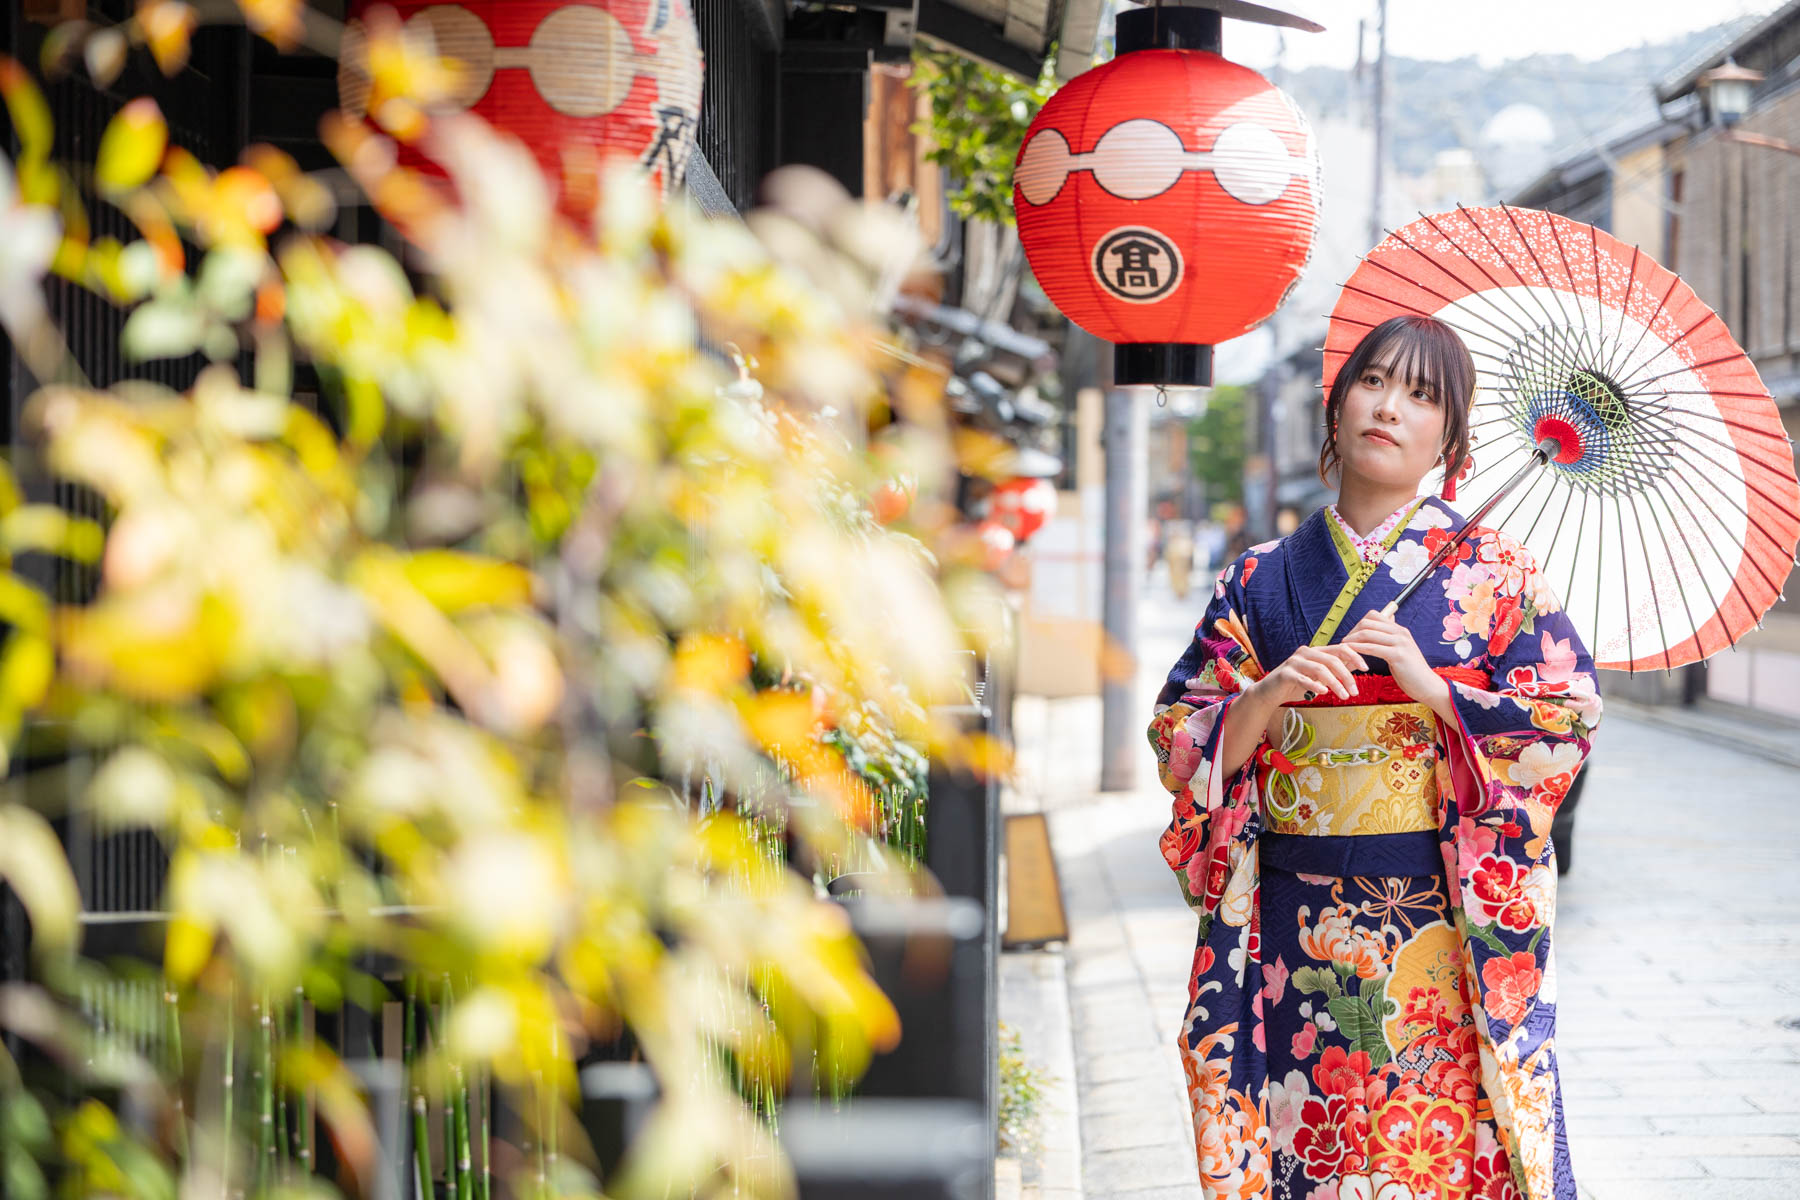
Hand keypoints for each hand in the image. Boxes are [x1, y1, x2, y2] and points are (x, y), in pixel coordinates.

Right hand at [1252, 643, 1367, 706]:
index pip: (1339, 648)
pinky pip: (1303, 678)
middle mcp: (1305, 653)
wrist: (1269, 693)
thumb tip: (1355, 664)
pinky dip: (1315, 685)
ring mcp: (1294, 662)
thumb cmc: (1295, 685)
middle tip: (1355, 692)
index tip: (1366, 668)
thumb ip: (1333, 670)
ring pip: (1320, 669)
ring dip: (1335, 684)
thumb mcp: (1318, 677)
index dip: (1354, 656)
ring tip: (1344, 696)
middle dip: (1347, 676)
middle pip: (1332, 660)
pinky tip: (1323, 693)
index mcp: (1315, 651)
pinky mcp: (1286, 674)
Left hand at [1341, 610, 1453, 718]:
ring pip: (1367, 633)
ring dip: (1351, 640)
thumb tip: (1383, 628)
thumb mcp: (1401, 651)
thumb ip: (1390, 640)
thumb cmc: (1411, 672)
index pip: (1374, 616)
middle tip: (1344, 643)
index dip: (1359, 624)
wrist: (1428, 686)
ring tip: (1343, 648)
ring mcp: (1400, 643)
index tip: (1351, 636)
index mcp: (1400, 630)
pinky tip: (1350, 653)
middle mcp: (1400, 632)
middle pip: (1368, 622)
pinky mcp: (1398, 655)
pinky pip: (1371, 648)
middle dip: (1352, 631)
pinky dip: (1358, 649)